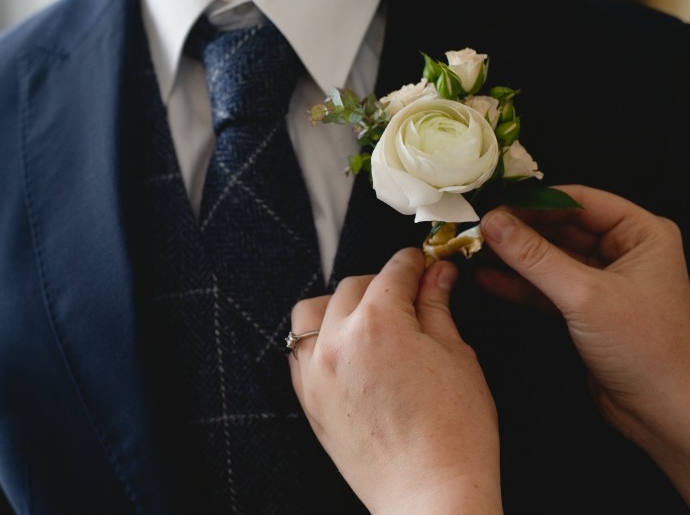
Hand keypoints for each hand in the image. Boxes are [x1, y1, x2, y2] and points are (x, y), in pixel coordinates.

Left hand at [289, 249, 501, 513]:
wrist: (429, 495)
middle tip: (410, 297)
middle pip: (351, 287)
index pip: (393, 272)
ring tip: (370, 321)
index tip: (425, 265)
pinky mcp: (309, 401)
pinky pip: (299, 353)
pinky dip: (318, 341)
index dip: (414, 263)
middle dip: (381, 284)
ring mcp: (316, 372)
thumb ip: (437, 307)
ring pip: (312, 313)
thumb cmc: (454, 432)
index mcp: (377, 322)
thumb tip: (437, 274)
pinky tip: (346, 351)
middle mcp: (337, 341)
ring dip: (339, 306)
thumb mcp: (457, 356)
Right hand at [476, 185, 689, 500]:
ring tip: (474, 250)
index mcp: (642, 234)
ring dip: (513, 256)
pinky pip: (545, 286)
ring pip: (549, 258)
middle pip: (560, 228)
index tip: (494, 205)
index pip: (578, 202)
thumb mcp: (585, 296)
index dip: (533, 202)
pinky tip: (487, 278)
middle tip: (478, 228)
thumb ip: (535, 257)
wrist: (664, 412)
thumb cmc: (649, 351)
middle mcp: (624, 252)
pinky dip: (518, 283)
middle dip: (518, 230)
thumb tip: (495, 223)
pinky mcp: (585, 308)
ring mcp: (602, 280)